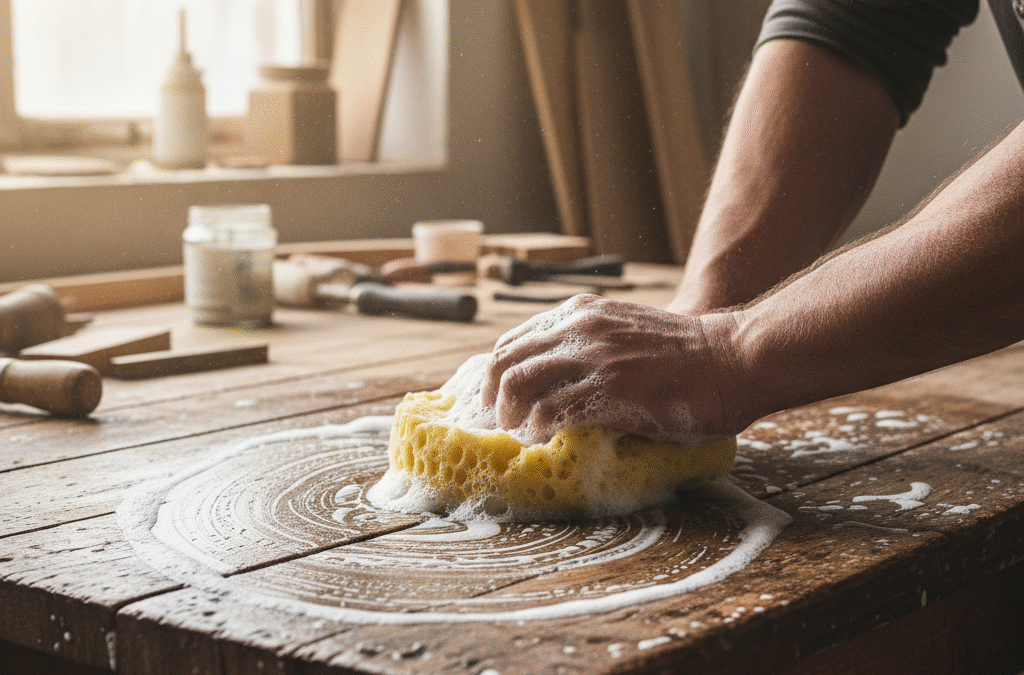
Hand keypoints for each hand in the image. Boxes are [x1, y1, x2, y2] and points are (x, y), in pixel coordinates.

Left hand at [482, 294, 741, 446]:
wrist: (731, 359)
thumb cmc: (683, 354)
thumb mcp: (625, 332)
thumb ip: (589, 347)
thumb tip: (554, 382)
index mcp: (581, 313)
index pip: (513, 341)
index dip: (496, 374)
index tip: (494, 400)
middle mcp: (580, 328)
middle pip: (504, 360)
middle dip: (491, 397)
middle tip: (497, 424)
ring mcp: (593, 357)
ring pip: (517, 383)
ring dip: (508, 416)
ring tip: (516, 436)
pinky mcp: (608, 390)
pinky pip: (550, 412)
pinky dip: (538, 431)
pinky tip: (544, 442)